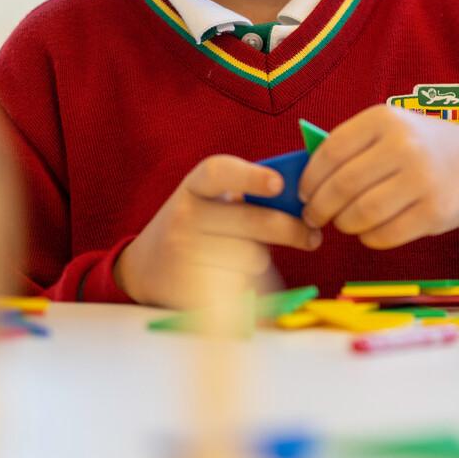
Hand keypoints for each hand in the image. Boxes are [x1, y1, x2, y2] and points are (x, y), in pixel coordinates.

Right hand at [113, 154, 321, 307]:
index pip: (219, 172)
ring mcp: (183, 251)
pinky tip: (239, 278)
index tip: (279, 184)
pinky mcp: (187, 285)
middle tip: (313, 236)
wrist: (146, 265)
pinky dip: (249, 283)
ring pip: (249, 256)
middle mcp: (185, 213)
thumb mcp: (212, 201)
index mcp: (195, 185)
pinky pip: (237, 285)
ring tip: (249, 256)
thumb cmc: (198, 225)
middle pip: (249, 220)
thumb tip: (302, 201)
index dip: (250, 176)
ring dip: (262, 259)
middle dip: (289, 229)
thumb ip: (248, 196)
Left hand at [298, 105, 458, 248]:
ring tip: (342, 223)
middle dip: (320, 208)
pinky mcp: (434, 212)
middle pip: (343, 186)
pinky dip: (368, 238)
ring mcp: (421, 180)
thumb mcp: (388, 129)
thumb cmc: (418, 146)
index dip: (310, 177)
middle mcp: (403, 146)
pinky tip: (368, 231)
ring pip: (361, 214)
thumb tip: (304, 180)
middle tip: (314, 217)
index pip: (331, 151)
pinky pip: (385, 235)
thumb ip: (350, 146)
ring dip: (343, 224)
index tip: (303, 194)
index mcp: (384, 119)